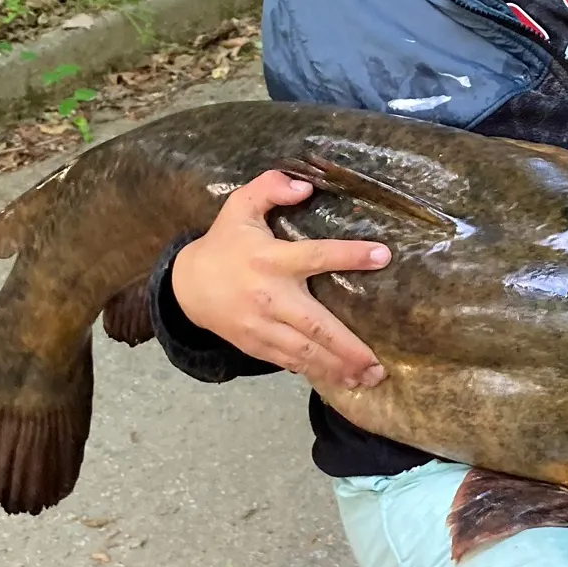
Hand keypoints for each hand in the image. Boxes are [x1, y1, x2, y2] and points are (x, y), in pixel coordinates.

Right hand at [171, 171, 390, 393]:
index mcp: (271, 259)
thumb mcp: (239, 207)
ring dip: (338, 367)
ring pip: (305, 352)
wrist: (185, 286)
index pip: (316, 255)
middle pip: (315, 325)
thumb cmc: (223, 245)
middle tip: (377, 363)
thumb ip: (269, 188)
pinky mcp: (255, 345)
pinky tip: (341, 380)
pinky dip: (315, 372)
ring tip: (369, 378)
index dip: (349, 255)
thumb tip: (304, 185)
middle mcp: (269, 296)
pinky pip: (290, 362)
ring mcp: (261, 326)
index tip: (382, 256)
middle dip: (348, 347)